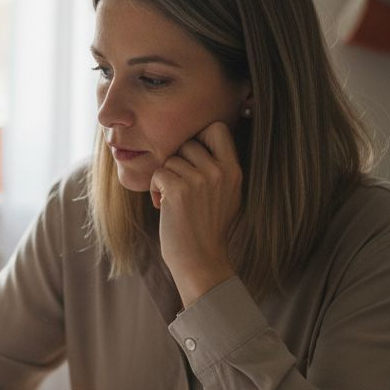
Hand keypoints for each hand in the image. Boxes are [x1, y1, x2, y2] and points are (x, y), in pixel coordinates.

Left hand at [150, 121, 241, 305]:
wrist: (200, 260)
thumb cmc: (209, 229)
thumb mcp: (228, 195)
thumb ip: (220, 169)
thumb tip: (204, 140)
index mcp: (234, 170)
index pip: (217, 128)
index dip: (200, 137)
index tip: (194, 158)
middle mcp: (218, 171)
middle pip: (187, 143)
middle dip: (178, 163)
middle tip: (180, 186)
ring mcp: (199, 180)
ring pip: (170, 160)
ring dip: (165, 178)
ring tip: (172, 200)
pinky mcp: (178, 190)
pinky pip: (158, 173)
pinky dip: (155, 188)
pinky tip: (163, 205)